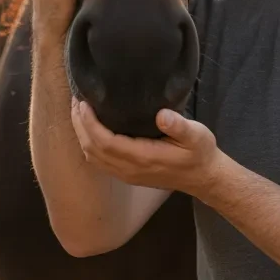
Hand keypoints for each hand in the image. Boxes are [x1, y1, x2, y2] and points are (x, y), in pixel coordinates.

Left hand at [71, 101, 222, 196]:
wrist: (203, 178)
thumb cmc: (200, 153)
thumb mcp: (197, 135)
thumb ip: (179, 126)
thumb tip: (162, 115)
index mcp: (143, 158)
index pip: (105, 142)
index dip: (90, 124)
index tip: (84, 103)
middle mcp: (130, 169)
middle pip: (93, 149)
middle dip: (80, 125)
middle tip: (76, 101)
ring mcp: (127, 174)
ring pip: (93, 157)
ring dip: (81, 135)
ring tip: (79, 112)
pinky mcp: (128, 174)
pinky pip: (99, 162)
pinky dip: (89, 144)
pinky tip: (90, 129)